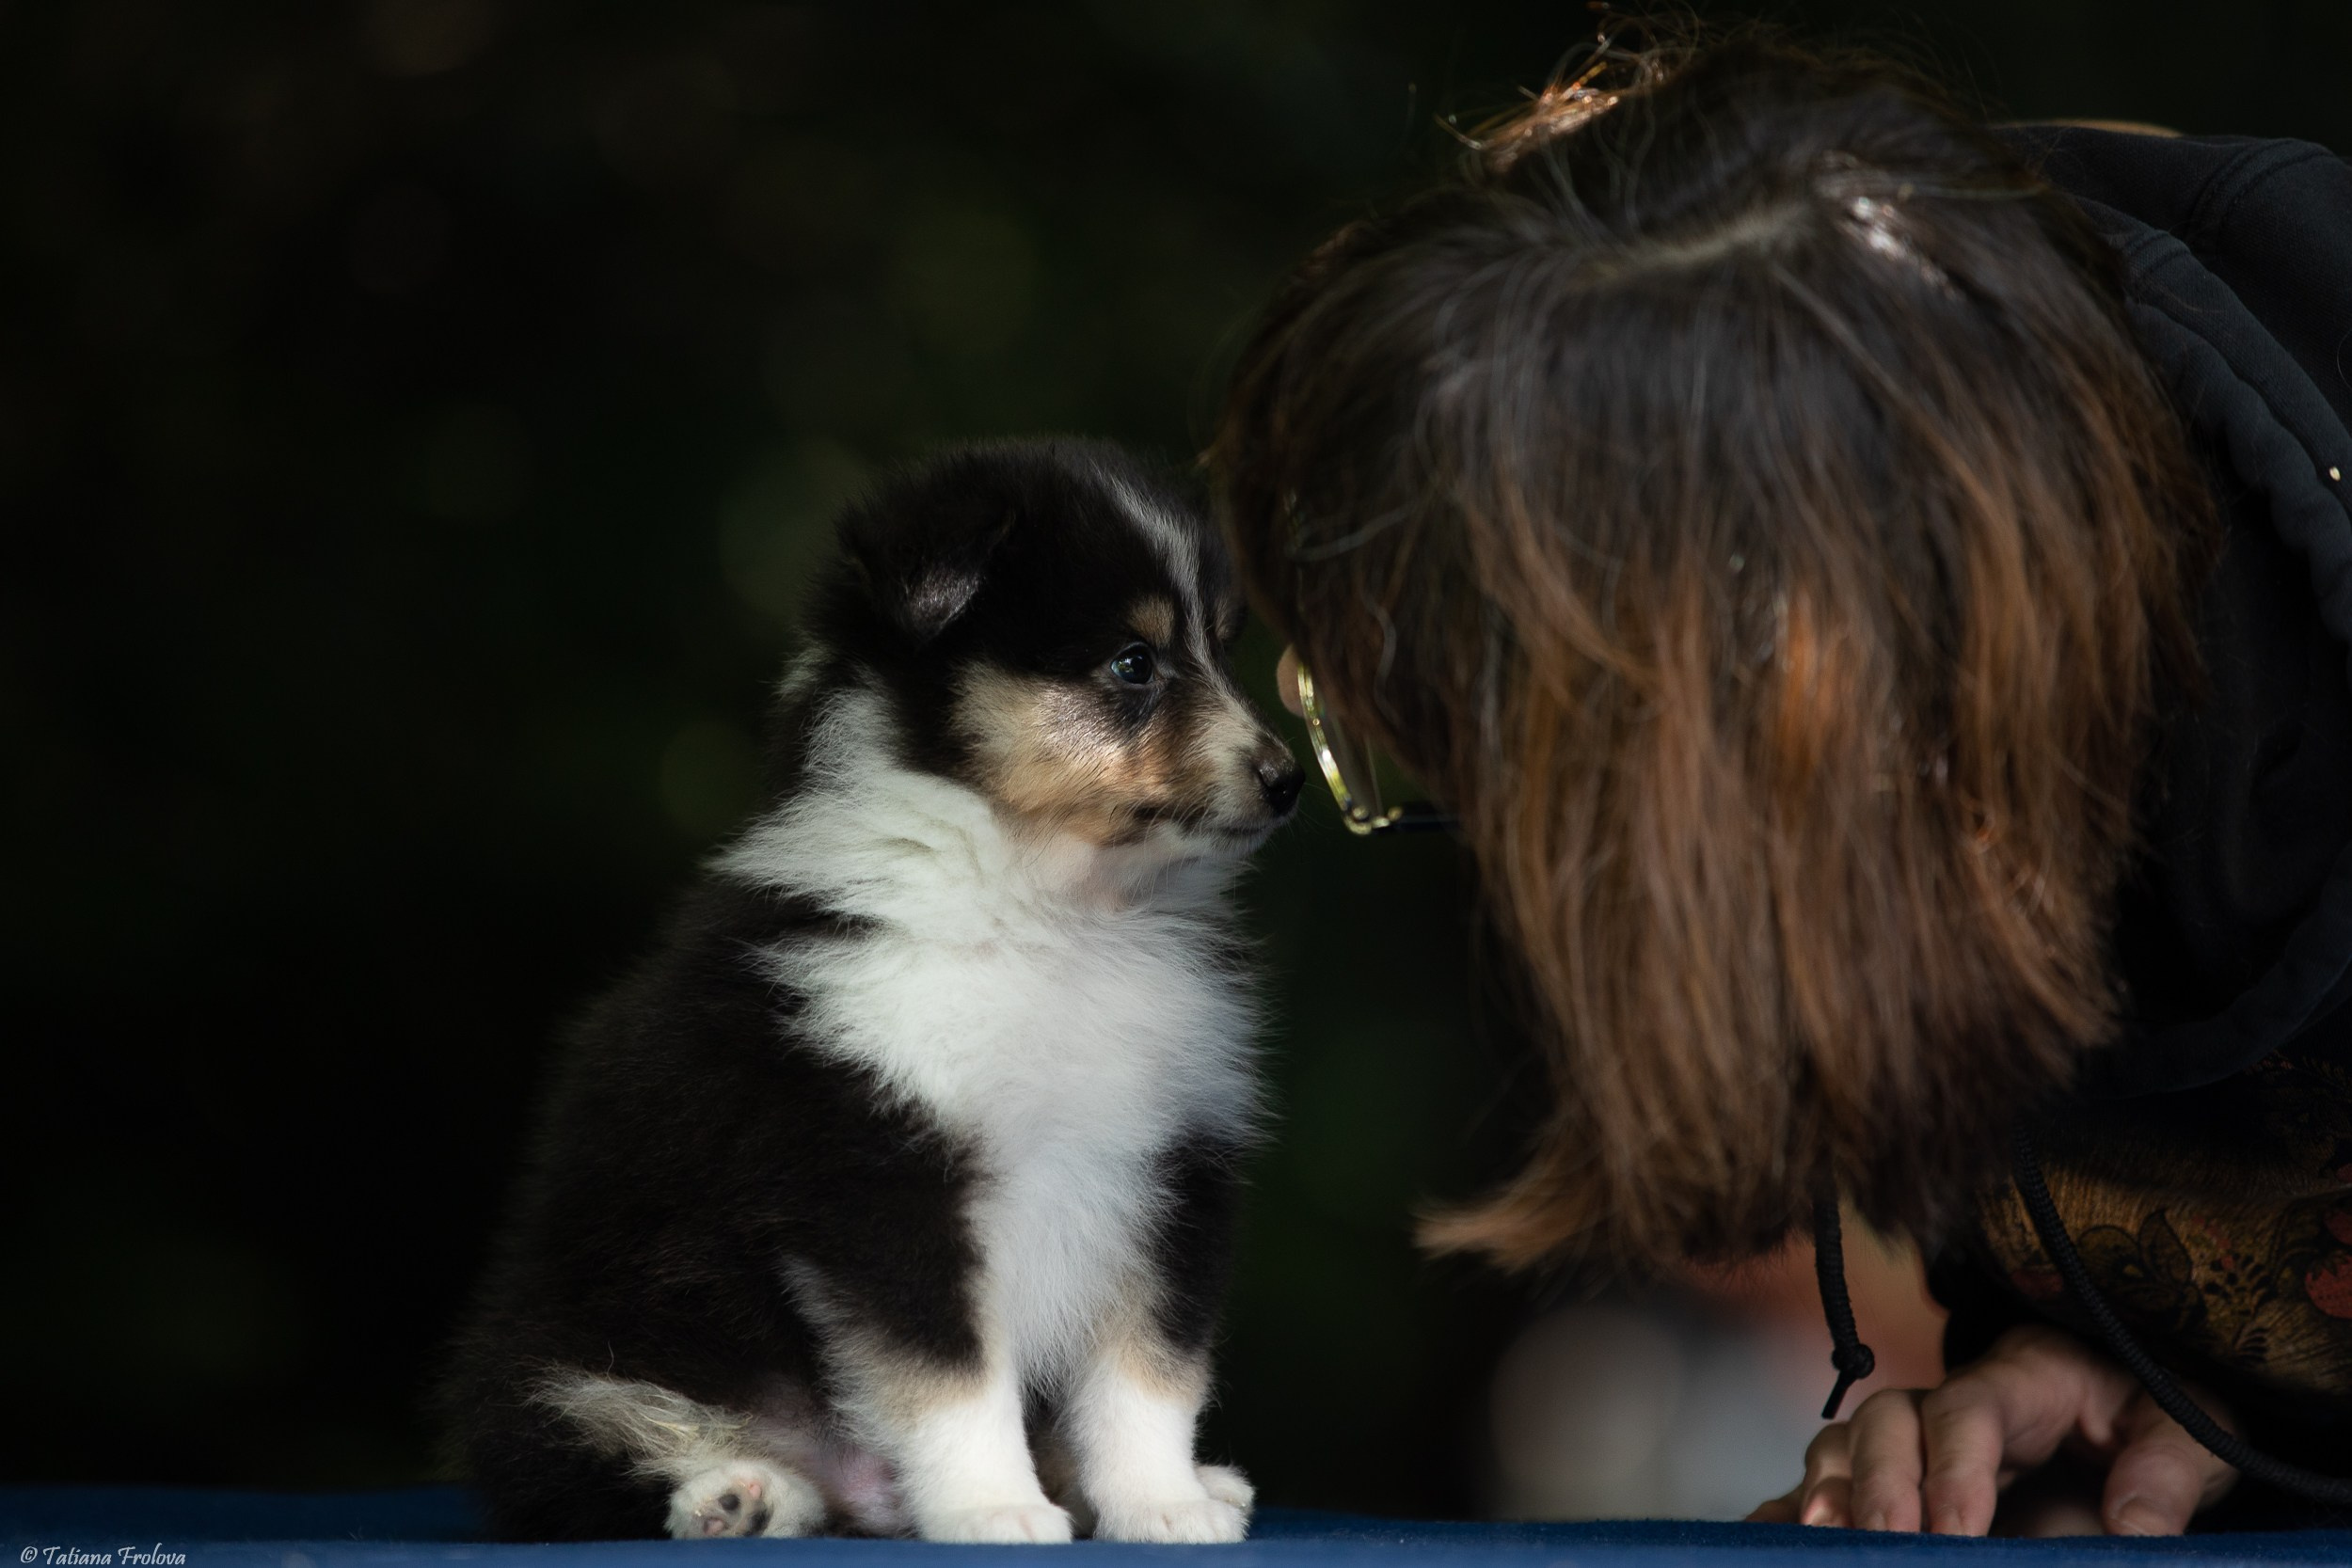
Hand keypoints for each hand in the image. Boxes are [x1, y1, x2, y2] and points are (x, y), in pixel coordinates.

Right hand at [1747, 1325, 2236, 1535]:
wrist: (2136, 1409)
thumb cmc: (2159, 1414)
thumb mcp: (2192, 1436)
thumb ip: (2167, 1475)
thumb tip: (2134, 1531)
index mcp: (2026, 1376)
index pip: (1968, 1410)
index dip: (1953, 1469)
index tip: (1957, 1533)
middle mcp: (1957, 1396)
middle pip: (1889, 1418)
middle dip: (1879, 1482)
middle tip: (1885, 1542)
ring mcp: (1922, 1434)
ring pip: (1849, 1441)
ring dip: (1832, 1487)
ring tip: (1821, 1534)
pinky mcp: (1904, 1475)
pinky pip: (1835, 1480)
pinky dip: (1797, 1504)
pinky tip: (1777, 1534)